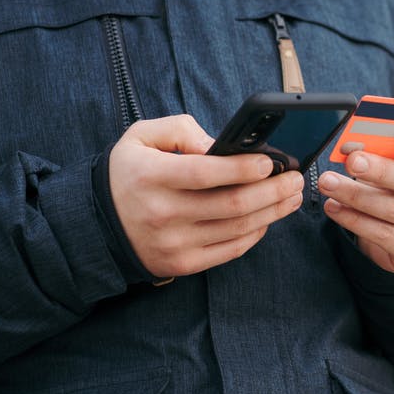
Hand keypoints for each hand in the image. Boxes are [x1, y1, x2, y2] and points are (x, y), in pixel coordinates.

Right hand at [108, 115, 304, 277]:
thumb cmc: (129, 173)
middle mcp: (162, 213)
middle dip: (272, 190)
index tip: (270, 162)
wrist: (98, 223)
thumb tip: (218, 144)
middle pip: (231, 204)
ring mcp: (173, 243)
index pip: (204, 173)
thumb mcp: (141, 136)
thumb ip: (180, 130)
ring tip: (292, 195)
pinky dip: (255, 233)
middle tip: (295, 178)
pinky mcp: (182, 264)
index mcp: (151, 177)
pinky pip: (230, 250)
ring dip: (272, 212)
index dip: (242, 168)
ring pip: (237, 228)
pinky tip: (269, 217)